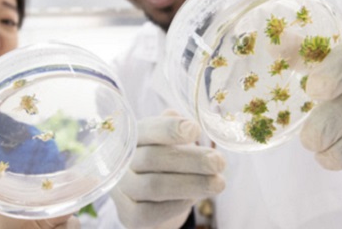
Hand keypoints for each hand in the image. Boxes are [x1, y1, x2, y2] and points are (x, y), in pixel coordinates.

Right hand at [110, 110, 225, 228]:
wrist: (150, 198)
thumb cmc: (166, 162)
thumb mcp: (170, 141)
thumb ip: (177, 129)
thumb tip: (189, 125)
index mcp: (133, 137)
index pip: (146, 130)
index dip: (170, 129)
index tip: (196, 130)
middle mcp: (122, 162)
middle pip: (153, 158)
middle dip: (191, 160)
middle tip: (219, 162)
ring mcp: (122, 190)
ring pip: (154, 186)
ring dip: (191, 184)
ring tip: (218, 183)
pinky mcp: (128, 215)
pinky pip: (151, 212)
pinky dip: (177, 205)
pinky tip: (194, 198)